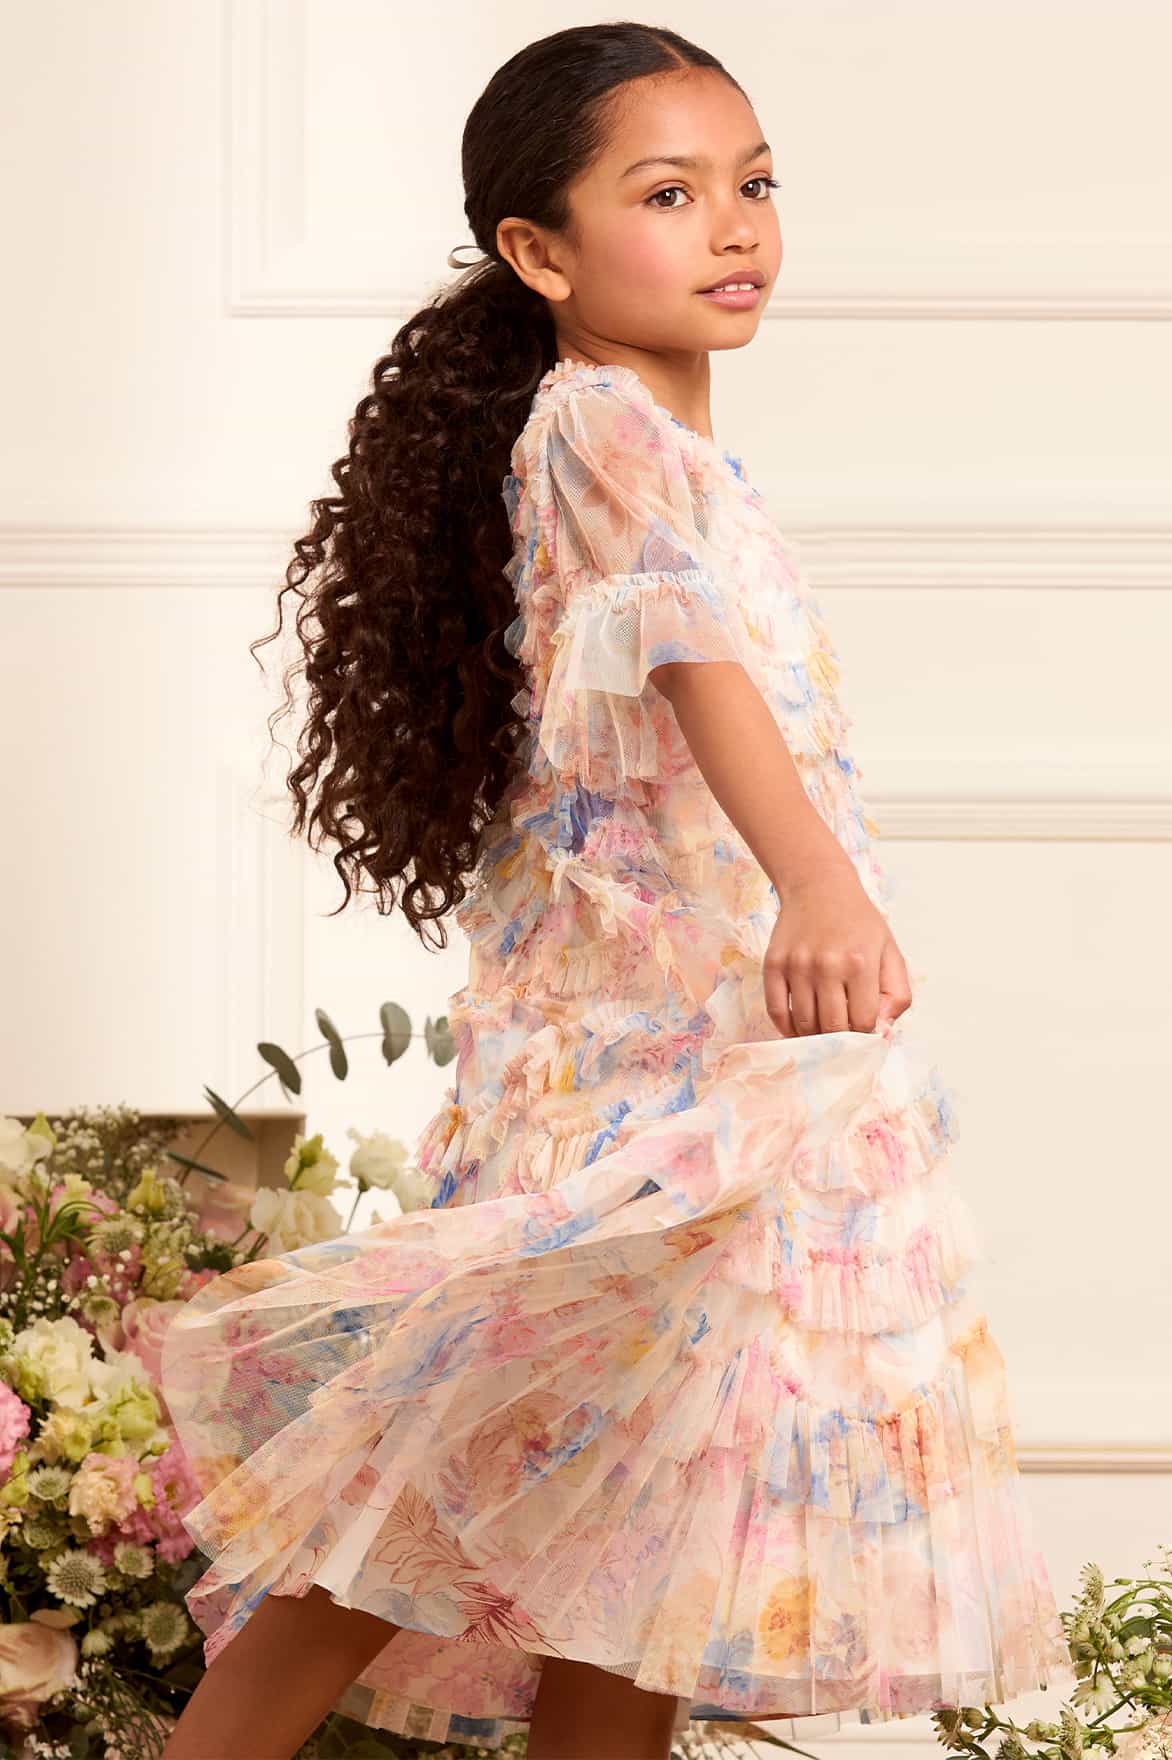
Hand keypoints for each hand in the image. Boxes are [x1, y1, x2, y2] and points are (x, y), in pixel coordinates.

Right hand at [763, 861, 912, 1036]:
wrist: (819, 886)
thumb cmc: (859, 922)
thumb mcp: (890, 952)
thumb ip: (896, 995)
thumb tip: (882, 1032)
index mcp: (860, 964)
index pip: (863, 1022)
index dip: (865, 1034)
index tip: (864, 1030)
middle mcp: (826, 965)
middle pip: (832, 1028)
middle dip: (841, 1040)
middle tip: (844, 1036)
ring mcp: (796, 965)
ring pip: (804, 1024)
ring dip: (815, 1036)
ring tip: (823, 1031)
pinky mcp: (773, 965)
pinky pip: (776, 1011)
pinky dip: (787, 1027)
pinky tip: (799, 1027)